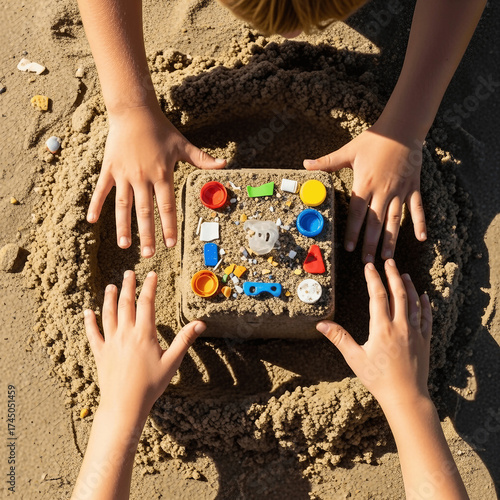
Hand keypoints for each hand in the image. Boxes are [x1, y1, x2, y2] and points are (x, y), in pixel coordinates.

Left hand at [84, 270, 205, 419]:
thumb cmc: (151, 385)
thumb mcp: (172, 362)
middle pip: (125, 304)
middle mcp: (125, 334)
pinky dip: (89, 322)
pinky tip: (87, 312)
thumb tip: (200, 323)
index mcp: (144, 334)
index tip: (152, 275)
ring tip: (112, 286)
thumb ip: (184, 340)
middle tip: (129, 272)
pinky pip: (93, 334)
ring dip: (109, 298)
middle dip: (128, 286)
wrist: (125, 405)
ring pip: (108, 314)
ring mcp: (111, 342)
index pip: (146, 303)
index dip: (149, 287)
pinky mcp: (100, 353)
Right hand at [86, 105, 225, 257]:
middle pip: (145, 211)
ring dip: (123, 227)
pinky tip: (91, 220)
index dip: (168, 226)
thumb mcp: (183, 145)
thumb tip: (225, 163)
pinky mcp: (110, 169)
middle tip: (148, 255)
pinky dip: (96, 204)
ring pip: (123, 206)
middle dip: (147, 234)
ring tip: (124, 245)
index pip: (166, 206)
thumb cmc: (161, 130)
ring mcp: (124, 174)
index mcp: (162, 174)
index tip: (169, 244)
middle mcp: (142, 177)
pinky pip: (102, 190)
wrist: (134, 111)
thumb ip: (202, 159)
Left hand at [304, 124, 426, 262]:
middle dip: (370, 243)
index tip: (349, 248)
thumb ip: (327, 161)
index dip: (353, 231)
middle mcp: (382, 191)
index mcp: (365, 184)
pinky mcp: (413, 187)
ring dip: (391, 239)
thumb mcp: (349, 150)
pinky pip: (417, 208)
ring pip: (395, 220)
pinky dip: (420, 223)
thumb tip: (305, 163)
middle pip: (375, 222)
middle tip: (367, 262)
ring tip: (387, 257)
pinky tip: (421, 238)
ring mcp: (399, 190)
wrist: (402, 128)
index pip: (357, 213)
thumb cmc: (374, 139)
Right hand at [316, 259, 431, 410]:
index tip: (369, 267)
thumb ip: (339, 338)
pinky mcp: (424, 340)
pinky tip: (424, 296)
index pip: (377, 296)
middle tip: (389, 261)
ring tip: (403, 274)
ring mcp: (415, 332)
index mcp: (382, 328)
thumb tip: (320, 325)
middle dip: (392, 275)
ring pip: (414, 302)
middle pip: (398, 293)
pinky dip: (426, 304)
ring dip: (409, 286)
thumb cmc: (378, 380)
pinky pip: (427, 317)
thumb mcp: (355, 358)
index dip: (373, 279)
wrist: (406, 397)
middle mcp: (400, 326)